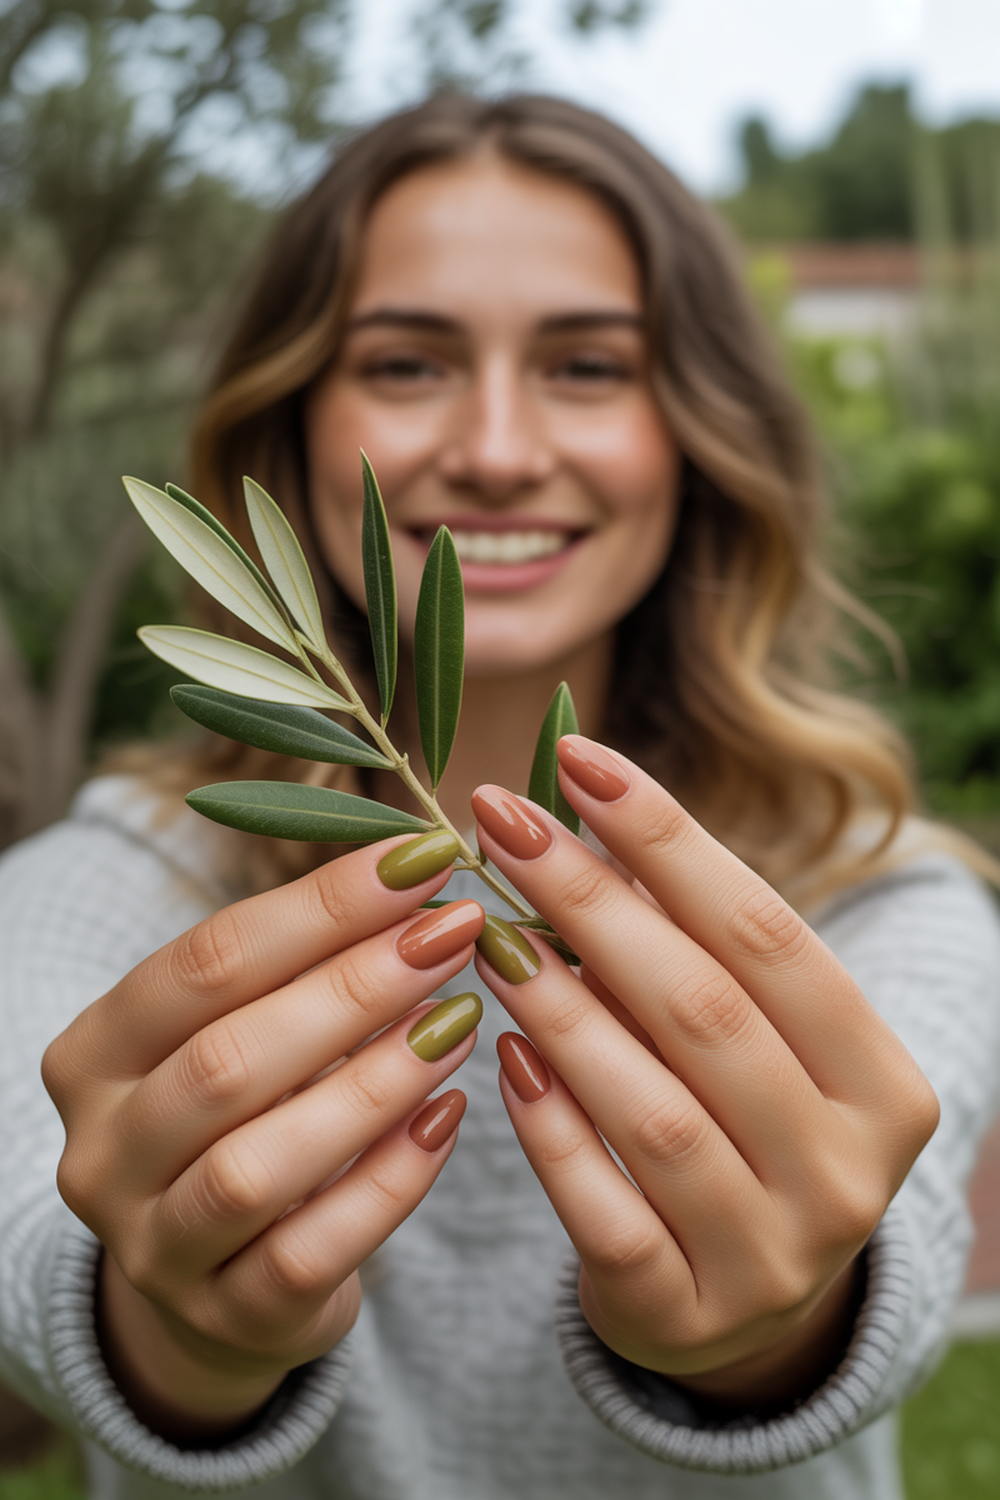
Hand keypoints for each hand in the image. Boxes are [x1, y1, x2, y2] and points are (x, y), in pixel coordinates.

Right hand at [42, 833, 483, 1440]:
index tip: (421, 859)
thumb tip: (421, 870)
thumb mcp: (245, 1028)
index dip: (319, 907)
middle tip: (453, 932)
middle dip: (353, 987)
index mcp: (95, 1054)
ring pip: (255, 1167)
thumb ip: (305, 962)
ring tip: (458, 1021)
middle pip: (226, 1060)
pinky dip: (388, 1181)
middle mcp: (103, 1152)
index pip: (203, 963)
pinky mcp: (226, 1319)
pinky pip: (310, 1253)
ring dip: (371, 1084)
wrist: (221, 1275)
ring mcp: (155, 1247)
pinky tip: (449, 1118)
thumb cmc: (247, 1112)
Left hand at [472, 736, 938, 1410]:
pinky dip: (550, 1130)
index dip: (668, 840)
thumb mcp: (748, 1040)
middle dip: (591, 901)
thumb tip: (574, 811)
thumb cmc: (739, 1126)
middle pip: (705, 1011)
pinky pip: (606, 1214)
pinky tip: (498, 1055)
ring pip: (654, 1113)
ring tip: (486, 933)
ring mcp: (772, 1258)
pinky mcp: (686, 1316)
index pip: (768, 934)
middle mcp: (847, 1174)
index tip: (578, 761)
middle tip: (497, 820)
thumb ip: (689, 947)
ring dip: (559, 1009)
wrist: (743, 1305)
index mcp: (884, 1082)